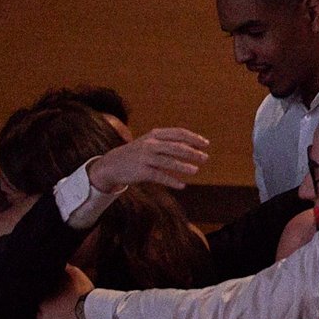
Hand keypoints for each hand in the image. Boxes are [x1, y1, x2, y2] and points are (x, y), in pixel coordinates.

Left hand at [36, 265, 94, 318]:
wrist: (91, 309)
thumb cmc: (83, 292)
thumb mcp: (76, 273)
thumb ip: (66, 267)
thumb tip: (62, 262)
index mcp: (45, 293)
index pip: (38, 294)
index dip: (45, 295)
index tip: (52, 295)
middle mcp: (41, 306)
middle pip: (38, 306)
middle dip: (44, 305)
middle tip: (54, 304)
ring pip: (37, 317)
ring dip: (43, 316)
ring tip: (52, 314)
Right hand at [86, 127, 210, 191]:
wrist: (112, 164)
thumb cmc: (137, 153)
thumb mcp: (150, 142)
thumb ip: (168, 142)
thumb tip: (193, 147)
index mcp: (154, 134)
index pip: (178, 133)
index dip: (193, 138)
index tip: (205, 144)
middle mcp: (150, 144)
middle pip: (175, 147)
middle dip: (192, 152)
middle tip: (205, 157)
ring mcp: (145, 158)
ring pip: (168, 162)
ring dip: (183, 166)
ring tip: (195, 170)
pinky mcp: (141, 171)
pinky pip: (159, 176)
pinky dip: (171, 181)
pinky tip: (182, 185)